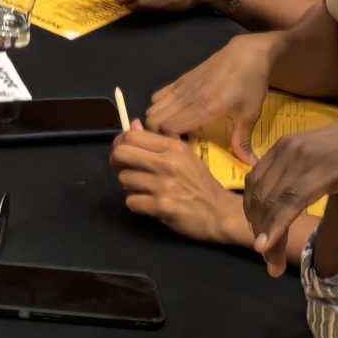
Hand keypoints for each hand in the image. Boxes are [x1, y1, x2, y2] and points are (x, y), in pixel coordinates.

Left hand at [109, 126, 247, 245]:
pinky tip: (149, 205)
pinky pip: (131, 202)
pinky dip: (136, 205)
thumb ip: (158, 141)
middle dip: (117, 164)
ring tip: (144, 190)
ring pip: (124, 179)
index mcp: (173, 147)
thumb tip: (132, 124)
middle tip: (127, 171)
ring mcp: (164, 185)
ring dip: (130, 187)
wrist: (220, 213)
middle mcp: (168, 162)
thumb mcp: (184, 156)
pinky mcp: (161, 206)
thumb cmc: (200, 182)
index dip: (120, 144)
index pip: (131, 136)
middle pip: (121, 154)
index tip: (124, 153)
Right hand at [144, 34, 272, 160]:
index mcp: (203, 109)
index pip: (168, 128)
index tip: (181, 149)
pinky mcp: (180, 80)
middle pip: (153, 120)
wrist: (246, 53)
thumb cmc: (251, 84)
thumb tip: (251, 164)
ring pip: (152, 108)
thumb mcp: (250, 114)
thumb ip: (242, 139)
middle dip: (157, 134)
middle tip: (174, 142)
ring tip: (172, 130)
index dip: (168, 141)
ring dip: (156, 121)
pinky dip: (158, 108)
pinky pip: (158, 96)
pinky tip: (174, 114)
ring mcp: (180, 87)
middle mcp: (186, 99)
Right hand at [245, 114, 337, 276]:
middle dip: (266, 233)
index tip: (262, 250)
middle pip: (270, 197)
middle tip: (272, 264)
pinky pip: (257, 175)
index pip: (292, 198)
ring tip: (268, 245)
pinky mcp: (281, 144)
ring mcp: (288, 145)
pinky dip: (255, 200)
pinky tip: (263, 219)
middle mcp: (301, 152)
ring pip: (258, 187)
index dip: (275, 225)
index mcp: (329, 165)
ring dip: (256, 218)